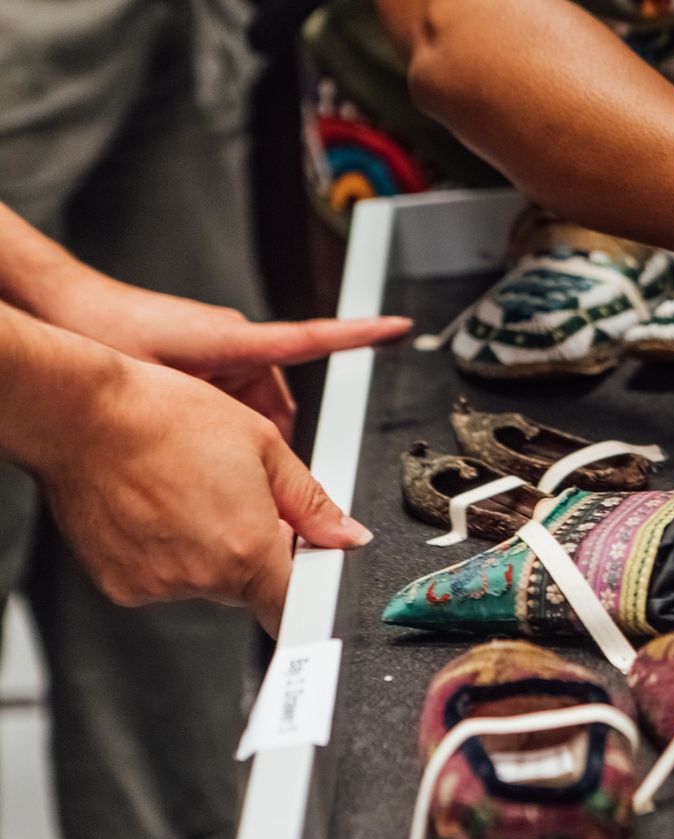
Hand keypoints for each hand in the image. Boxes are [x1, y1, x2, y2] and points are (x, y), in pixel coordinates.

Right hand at [27, 354, 374, 634]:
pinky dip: (167, 554)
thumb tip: (346, 535)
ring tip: (187, 493)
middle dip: (254, 551)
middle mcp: (200, 577)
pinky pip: (162, 579)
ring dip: (209, 551)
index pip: (293, 605)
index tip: (303, 566)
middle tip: (233, 498)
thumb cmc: (166, 418)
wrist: (80, 415)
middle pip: (251, 588)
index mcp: (246, 548)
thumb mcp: (264, 446)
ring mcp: (155, 586)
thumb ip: (313, 504)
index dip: (304, 586)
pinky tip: (157, 509)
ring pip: (206, 581)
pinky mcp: (119, 586)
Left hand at [40, 273, 410, 438]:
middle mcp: (237, 340)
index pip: (315, 336)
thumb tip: (261, 453)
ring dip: (240, 436)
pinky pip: (233, 398)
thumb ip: (220, 416)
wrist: (60, 311)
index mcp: (239, 338)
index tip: (399, 327)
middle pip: (277, 407)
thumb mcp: (171, 386)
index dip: (360, 334)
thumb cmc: (108, 333)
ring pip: (253, 411)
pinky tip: (195, 439)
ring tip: (201, 454)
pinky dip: (222, 423)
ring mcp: (221, 349)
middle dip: (267, 443)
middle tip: (248, 476)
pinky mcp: (203, 357)